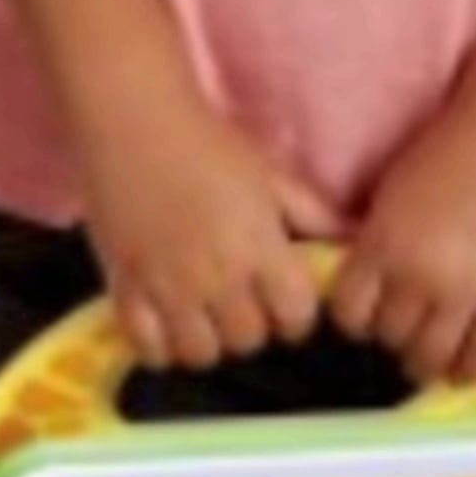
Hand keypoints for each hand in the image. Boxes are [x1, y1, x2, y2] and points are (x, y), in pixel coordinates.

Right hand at [76, 56, 338, 367]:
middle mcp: (218, 275)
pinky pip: (149, 349)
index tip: (284, 302)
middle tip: (240, 302)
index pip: (296, 315)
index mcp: (260, 247)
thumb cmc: (208, 144)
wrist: (134, 123)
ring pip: (201, 353)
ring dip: (208, 340)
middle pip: (248, 340)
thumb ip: (312, 213)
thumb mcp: (271, 175)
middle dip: (251, 326)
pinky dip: (160, 348)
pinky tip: (166, 324)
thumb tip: (349, 239)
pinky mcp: (126, 289)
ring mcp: (168, 287)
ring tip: (203, 316)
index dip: (295, 315)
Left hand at [326, 98, 475, 386]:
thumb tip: (365, 296)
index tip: (369, 315)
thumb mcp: (392, 198)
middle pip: (390, 337)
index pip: (350, 313)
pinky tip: (463, 368)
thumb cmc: (449, 158)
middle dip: (394, 336)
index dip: (357, 320)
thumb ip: (377, 246)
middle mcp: (420, 272)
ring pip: (432, 356)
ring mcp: (469, 289)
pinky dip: (469, 371)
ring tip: (432, 351)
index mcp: (383, 243)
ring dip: (426, 359)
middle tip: (407, 329)